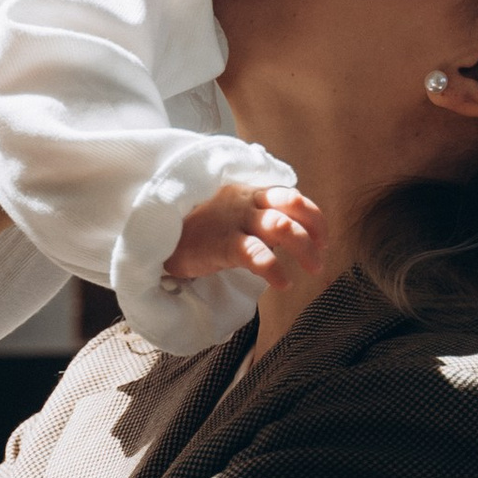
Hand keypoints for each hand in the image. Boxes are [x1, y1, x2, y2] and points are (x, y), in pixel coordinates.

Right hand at [166, 185, 326, 296]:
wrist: (155, 234)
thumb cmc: (194, 228)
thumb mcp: (228, 214)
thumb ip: (255, 216)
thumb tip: (287, 235)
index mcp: (249, 193)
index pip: (292, 197)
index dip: (314, 218)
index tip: (323, 240)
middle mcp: (245, 202)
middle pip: (292, 207)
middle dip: (314, 234)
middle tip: (321, 258)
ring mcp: (233, 221)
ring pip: (281, 226)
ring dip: (304, 250)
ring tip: (310, 271)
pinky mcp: (221, 243)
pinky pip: (257, 255)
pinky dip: (276, 271)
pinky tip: (283, 284)